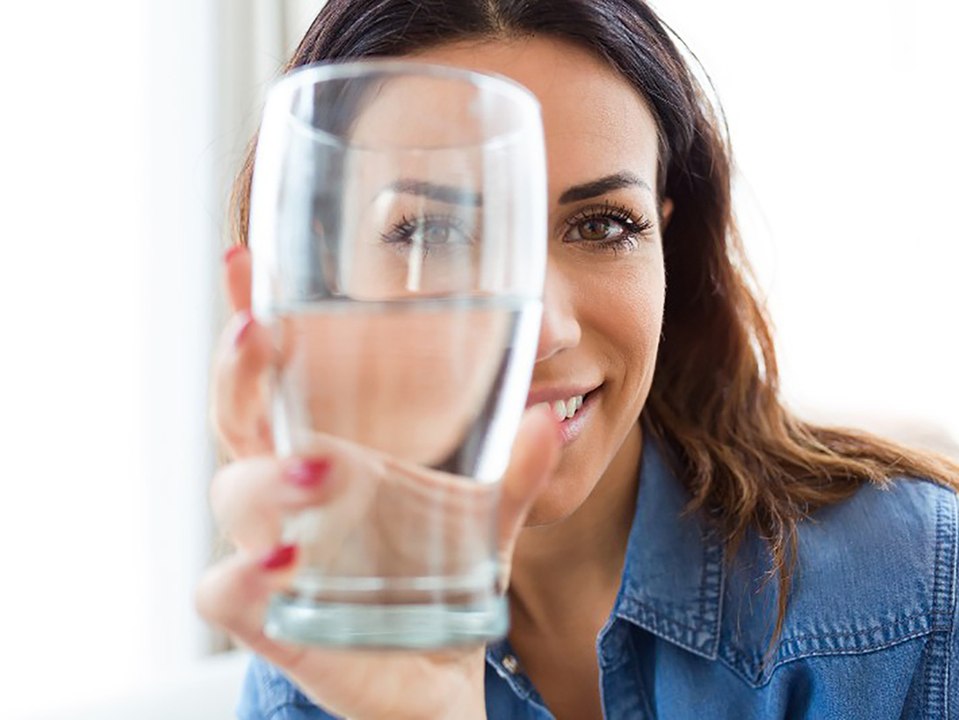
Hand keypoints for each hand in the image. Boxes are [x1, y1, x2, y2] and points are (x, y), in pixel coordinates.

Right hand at [196, 246, 560, 719]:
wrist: (436, 668)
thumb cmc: (440, 578)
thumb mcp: (487, 515)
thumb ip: (519, 471)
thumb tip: (553, 417)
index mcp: (332, 450)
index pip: (275, 373)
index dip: (249, 318)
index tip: (244, 260)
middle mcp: (293, 491)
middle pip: (237, 416)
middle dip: (240, 370)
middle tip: (263, 330)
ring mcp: (276, 548)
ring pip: (231, 494)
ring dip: (265, 476)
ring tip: (322, 471)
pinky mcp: (274, 615)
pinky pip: (224, 590)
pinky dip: (241, 576)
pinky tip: (285, 563)